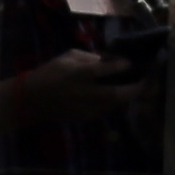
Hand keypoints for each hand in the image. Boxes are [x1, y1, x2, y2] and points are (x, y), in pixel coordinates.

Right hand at [7, 47, 147, 126]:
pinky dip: (113, 102)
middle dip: (136, 87)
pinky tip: (115, 96)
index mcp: (80, 74)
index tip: (129, 63)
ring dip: (127, 96)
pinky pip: (106, 109)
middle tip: (145, 80)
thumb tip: (110, 59)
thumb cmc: (48, 74)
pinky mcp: (85, 117)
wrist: (29, 100)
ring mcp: (86, 108)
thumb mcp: (67, 57)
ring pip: (115, 104)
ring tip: (134, 87)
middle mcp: (86, 93)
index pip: (109, 69)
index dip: (124, 66)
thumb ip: (90, 57)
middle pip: (119, 93)